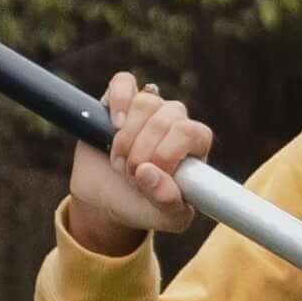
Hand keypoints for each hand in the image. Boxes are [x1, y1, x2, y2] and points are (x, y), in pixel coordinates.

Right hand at [59, 72, 210, 250]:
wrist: (106, 202)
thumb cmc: (144, 208)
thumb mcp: (165, 218)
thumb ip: (168, 202)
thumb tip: (150, 173)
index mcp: (195, 145)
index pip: (190, 132)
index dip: (167, 153)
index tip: (149, 176)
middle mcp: (176, 121)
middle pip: (165, 118)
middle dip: (142, 152)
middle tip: (131, 176)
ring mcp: (149, 109)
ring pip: (145, 103)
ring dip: (126, 138)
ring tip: (120, 162)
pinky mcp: (120, 100)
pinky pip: (124, 82)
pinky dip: (118, 101)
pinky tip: (113, 125)